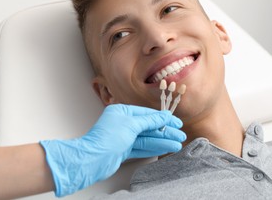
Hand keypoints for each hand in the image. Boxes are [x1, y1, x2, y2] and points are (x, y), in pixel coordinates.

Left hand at [40, 104, 185, 196]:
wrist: (92, 160)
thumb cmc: (106, 139)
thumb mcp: (131, 125)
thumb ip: (149, 121)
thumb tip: (163, 116)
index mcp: (122, 112)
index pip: (147, 114)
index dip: (162, 118)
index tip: (175, 122)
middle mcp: (122, 123)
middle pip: (148, 127)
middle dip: (165, 131)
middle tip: (179, 135)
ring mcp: (123, 137)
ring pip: (147, 138)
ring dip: (162, 141)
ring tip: (177, 144)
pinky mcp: (123, 150)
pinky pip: (142, 147)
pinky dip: (154, 148)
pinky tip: (165, 148)